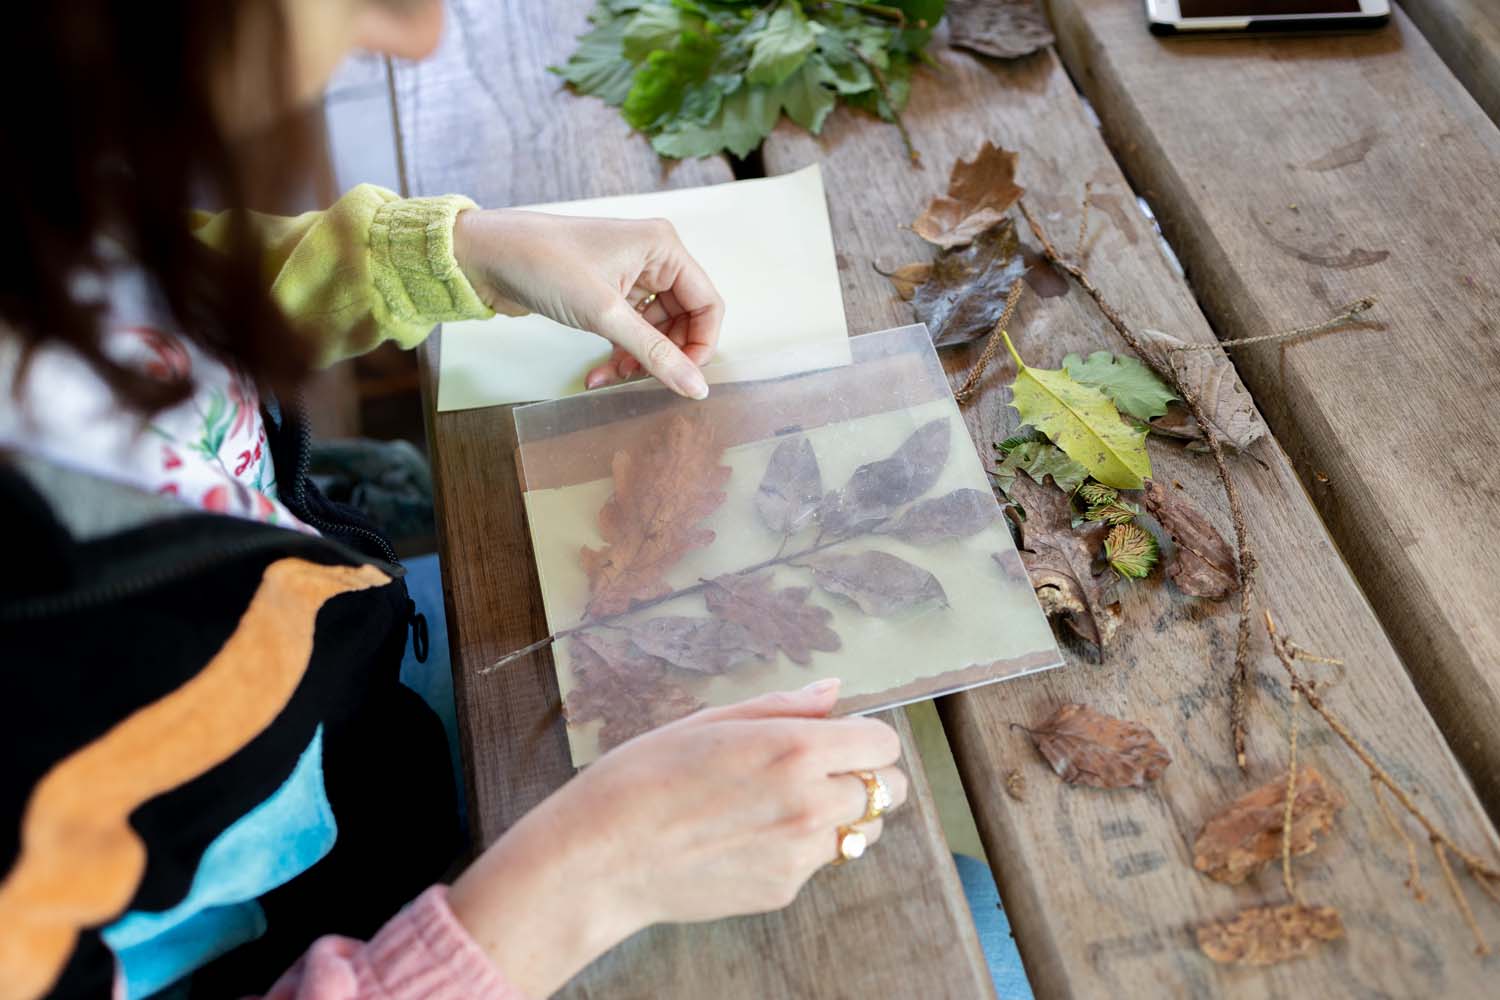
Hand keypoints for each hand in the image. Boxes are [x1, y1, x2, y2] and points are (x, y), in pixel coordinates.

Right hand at [448, 680, 907, 996]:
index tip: (841, 737)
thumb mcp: (710, 722)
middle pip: (887, 791)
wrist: (603, 857)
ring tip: (786, 805)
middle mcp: (810, 803)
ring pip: (862, 833)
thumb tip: (832, 692)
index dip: (864, 737)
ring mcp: (801, 854)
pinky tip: (749, 836)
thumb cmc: (644, 777)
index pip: (882, 745)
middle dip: (864, 777)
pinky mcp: (784, 890)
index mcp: (796, 750)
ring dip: (842, 816)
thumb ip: (783, 708)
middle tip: (823, 770)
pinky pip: (817, 863)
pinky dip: (801, 849)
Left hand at [452, 209, 724, 398]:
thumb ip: (655, 354)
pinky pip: (629, 331)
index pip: (708, 304)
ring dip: (637, 360)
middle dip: (663, 356)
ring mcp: (629, 276)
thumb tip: (696, 387)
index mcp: (663, 247)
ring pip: (654, 331)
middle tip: (640, 381)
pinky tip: (596, 374)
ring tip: (610, 377)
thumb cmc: (543, 264)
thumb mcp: (605, 314)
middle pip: (683, 321)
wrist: (486, 256)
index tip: (684, 379)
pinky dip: (618, 354)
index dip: (701, 346)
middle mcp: (652, 258)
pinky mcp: (606, 292)